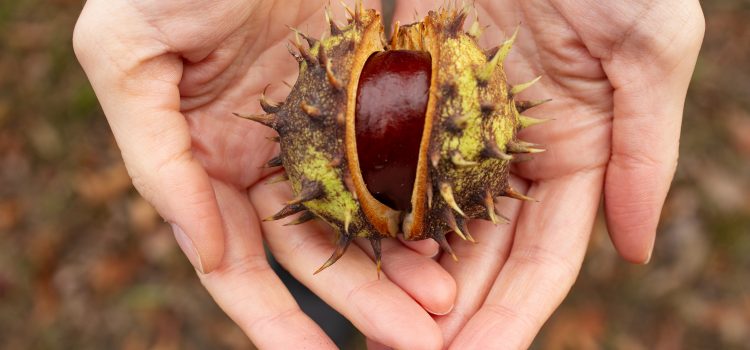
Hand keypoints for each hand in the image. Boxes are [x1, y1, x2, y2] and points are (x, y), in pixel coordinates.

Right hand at [73, 1, 455, 348]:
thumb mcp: (127, 55)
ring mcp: (316, 126)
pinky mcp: (362, 92)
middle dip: (361, 302)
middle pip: (313, 249)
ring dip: (400, 261)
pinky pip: (395, 155)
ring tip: (446, 304)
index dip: (271, 317)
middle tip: (417, 343)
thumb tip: (202, 249)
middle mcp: (261, 154)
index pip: (234, 259)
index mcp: (200, 156)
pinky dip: (421, 194)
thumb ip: (155, 155)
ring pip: (363, 212)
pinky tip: (456, 227)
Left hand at [367, 0, 703, 347]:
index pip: (544, 255)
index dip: (516, 314)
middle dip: (451, 313)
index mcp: (575, 150)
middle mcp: (509, 149)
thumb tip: (638, 249)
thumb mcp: (648, 45)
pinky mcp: (404, 93)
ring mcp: (452, 124)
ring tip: (377, 330)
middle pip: (478, 253)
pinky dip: (368, 210)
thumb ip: (645, 148)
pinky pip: (381, 162)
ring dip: (402, 278)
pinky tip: (347, 253)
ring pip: (425, 220)